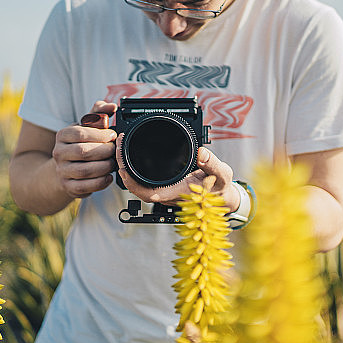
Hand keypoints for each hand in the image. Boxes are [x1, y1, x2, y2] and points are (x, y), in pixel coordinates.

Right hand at [52, 101, 117, 197]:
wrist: (65, 168)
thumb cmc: (81, 144)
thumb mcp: (87, 127)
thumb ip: (99, 114)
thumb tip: (112, 106)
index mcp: (62, 135)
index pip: (80, 133)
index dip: (99, 134)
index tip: (112, 135)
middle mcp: (58, 153)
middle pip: (83, 152)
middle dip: (104, 151)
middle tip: (114, 150)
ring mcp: (62, 171)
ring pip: (85, 171)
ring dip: (104, 167)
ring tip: (113, 163)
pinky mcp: (68, 187)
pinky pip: (85, 187)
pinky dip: (100, 182)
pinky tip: (108, 176)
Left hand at [115, 136, 240, 210]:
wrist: (223, 197)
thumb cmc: (221, 188)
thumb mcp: (221, 174)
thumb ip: (212, 164)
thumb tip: (201, 153)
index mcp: (177, 193)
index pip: (147, 194)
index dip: (131, 183)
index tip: (123, 166)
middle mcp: (167, 194)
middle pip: (137, 187)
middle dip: (124, 169)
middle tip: (119, 145)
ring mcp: (165, 191)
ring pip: (139, 184)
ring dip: (128, 168)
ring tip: (122, 146)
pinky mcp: (165, 186)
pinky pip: (144, 180)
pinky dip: (135, 168)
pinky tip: (132, 155)